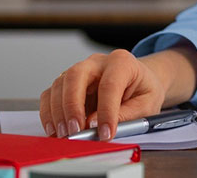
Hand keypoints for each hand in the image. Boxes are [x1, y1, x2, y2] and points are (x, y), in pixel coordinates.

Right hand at [39, 49, 165, 140]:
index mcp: (122, 62)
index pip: (109, 85)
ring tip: (65, 134)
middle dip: (72, 106)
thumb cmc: (143, 91)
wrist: (139, 82)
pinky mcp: (67, 83)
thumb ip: (125, 115)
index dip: (106, 111)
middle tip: (76, 131)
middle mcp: (97, 62)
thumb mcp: (146, 104)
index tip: (105, 133)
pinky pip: (51, 94)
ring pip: (59, 84)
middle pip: (76, 76)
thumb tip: (96, 124)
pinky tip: (55, 129)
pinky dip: (49, 112)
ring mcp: (80, 71)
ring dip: (58, 112)